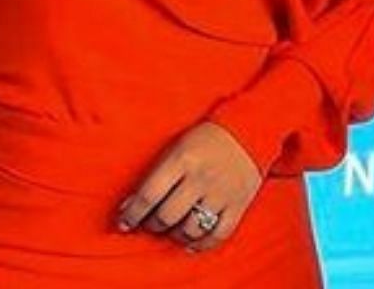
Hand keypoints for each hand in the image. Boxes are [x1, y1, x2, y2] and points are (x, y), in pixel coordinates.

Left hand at [113, 121, 262, 253]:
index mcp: (182, 158)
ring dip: (174, 235)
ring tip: (169, 231)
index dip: (132, 214)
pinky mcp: (238, 205)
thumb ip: (156, 173)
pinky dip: (201, 245)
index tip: (123, 223)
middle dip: (152, 225)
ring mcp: (221, 193)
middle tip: (148, 224)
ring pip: (190, 229)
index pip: (149, 194)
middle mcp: (201, 178)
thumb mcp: (177, 146)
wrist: (249, 129)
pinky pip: (217, 235)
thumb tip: (130, 205)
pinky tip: (189, 244)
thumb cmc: (205, 139)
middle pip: (167, 216)